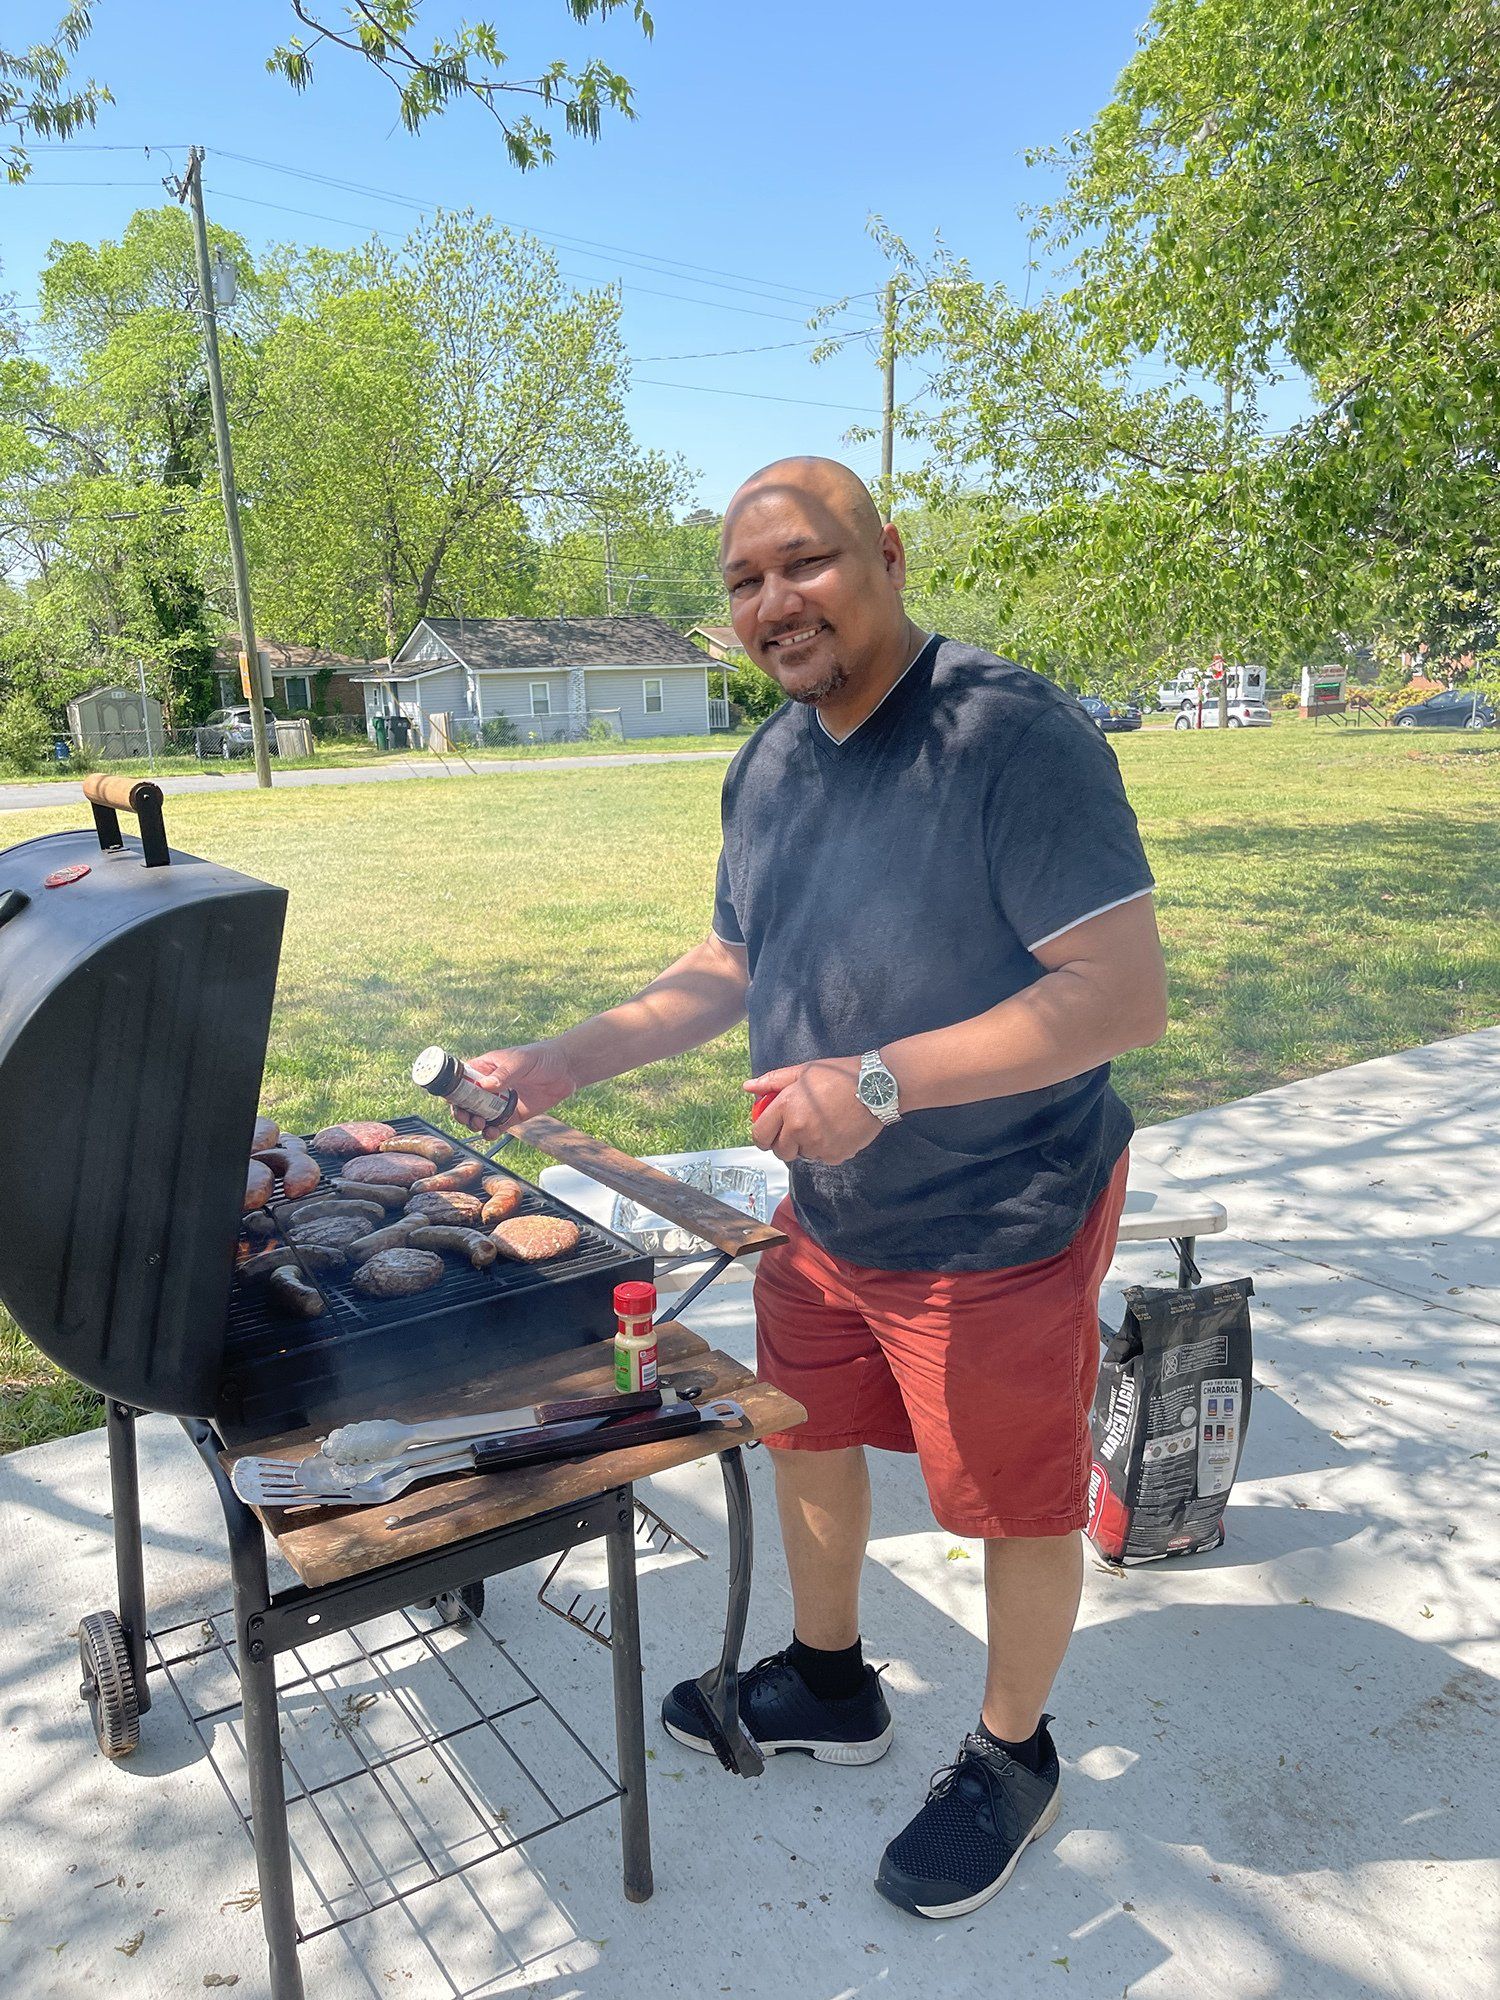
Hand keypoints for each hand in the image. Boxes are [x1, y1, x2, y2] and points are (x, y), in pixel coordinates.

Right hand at [456, 1041, 577, 1139]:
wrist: (567, 1071)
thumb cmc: (542, 1057)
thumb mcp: (521, 1061)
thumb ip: (504, 1074)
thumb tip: (485, 1086)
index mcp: (486, 1068)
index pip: (461, 1080)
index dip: (453, 1091)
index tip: (451, 1101)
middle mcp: (489, 1087)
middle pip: (465, 1102)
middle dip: (461, 1111)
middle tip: (466, 1117)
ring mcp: (500, 1102)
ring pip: (478, 1116)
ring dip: (473, 1123)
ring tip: (479, 1124)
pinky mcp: (512, 1115)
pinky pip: (496, 1127)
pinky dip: (490, 1132)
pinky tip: (491, 1132)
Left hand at [744, 1058, 881, 1164]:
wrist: (876, 1087)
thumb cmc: (839, 1075)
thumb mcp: (803, 1071)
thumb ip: (773, 1081)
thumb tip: (748, 1087)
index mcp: (787, 1107)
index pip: (760, 1135)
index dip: (763, 1135)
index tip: (770, 1131)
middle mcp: (799, 1129)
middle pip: (779, 1151)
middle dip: (784, 1142)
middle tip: (797, 1127)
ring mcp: (818, 1145)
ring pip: (801, 1155)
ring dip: (806, 1145)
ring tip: (821, 1124)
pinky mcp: (835, 1155)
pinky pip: (822, 1158)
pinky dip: (825, 1149)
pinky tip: (835, 1130)